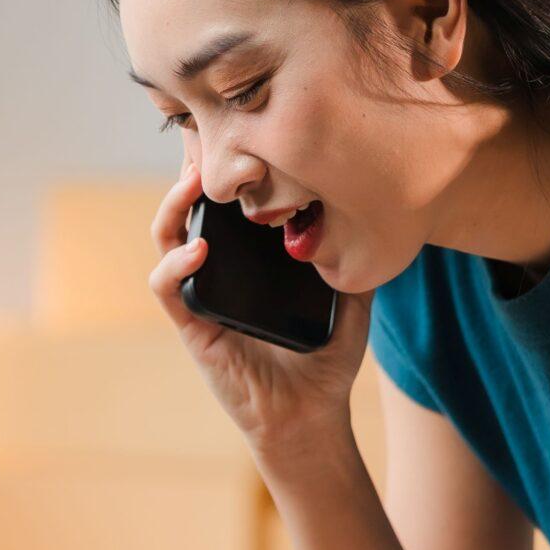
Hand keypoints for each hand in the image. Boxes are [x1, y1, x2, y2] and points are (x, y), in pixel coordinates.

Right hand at [150, 158, 369, 465]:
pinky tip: (199, 248)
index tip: (235, 131)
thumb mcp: (351, 299)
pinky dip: (175, 265)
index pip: (225, 201)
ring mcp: (200, 296)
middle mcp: (218, 270)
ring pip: (166, 238)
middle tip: (205, 140)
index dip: (222, 166)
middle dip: (189, 169)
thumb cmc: (325, 360)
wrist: (310, 417)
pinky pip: (167, 289)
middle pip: (188, 206)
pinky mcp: (192, 328)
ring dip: (173, 205)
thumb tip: (383, 214)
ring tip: (194, 181)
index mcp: (247, 259)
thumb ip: (358, 259)